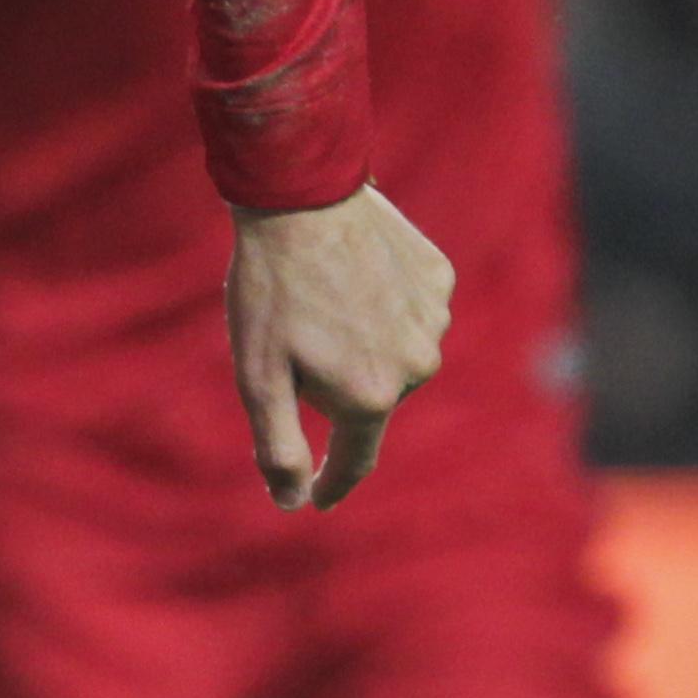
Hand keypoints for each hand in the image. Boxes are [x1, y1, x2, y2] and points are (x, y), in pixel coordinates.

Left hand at [228, 186, 452, 510]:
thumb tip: (292, 503)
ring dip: (361, 341)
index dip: (332, 482)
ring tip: (325, 300)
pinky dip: (382, 303)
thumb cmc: (270, 288)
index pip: (356, 459)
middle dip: (335, 383)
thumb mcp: (258, 377)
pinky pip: (409, 309)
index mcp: (371, 397)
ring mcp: (433, 320)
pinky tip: (352, 276)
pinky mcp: (438, 279)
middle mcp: (416, 367)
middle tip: (296, 336)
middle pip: (371, 397)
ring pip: (392, 352)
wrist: (300, 194)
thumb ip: (279, 448)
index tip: (317, 498)